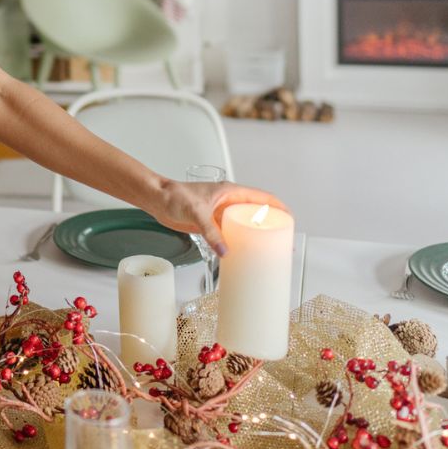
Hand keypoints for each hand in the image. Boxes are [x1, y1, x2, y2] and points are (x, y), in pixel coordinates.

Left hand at [148, 180, 288, 258]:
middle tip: (281, 244)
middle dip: (270, 227)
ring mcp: (221, 215)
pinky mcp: (211, 225)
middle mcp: (229, 203)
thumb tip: (225, 252)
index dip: (279, 208)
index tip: (291, 222)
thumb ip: (210, 232)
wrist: (157, 200)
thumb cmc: (174, 196)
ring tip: (266, 253)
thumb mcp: (195, 212)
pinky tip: (241, 256)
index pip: (263, 198)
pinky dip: (238, 244)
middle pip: (257, 214)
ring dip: (255, 237)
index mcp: (231, 192)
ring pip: (245, 226)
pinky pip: (231, 235)